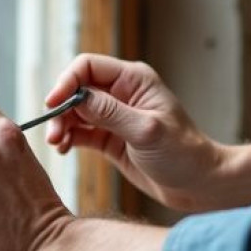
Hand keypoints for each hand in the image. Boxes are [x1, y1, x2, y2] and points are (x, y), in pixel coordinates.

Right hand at [44, 54, 226, 212]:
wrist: (198, 184)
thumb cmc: (182, 153)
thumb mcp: (145, 131)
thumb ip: (110, 112)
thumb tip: (77, 97)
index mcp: (134, 80)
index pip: (88, 66)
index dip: (67, 82)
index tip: (52, 104)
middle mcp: (122, 93)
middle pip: (77, 89)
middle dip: (61, 109)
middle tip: (54, 133)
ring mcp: (114, 116)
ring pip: (75, 112)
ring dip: (62, 125)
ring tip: (57, 144)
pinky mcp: (110, 138)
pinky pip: (80, 131)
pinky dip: (68, 138)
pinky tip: (63, 149)